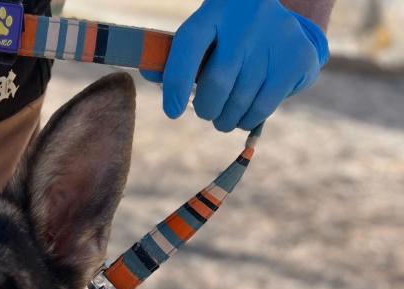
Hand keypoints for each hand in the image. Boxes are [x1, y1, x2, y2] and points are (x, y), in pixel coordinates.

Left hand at [143, 0, 327, 131]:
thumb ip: (172, 58)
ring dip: (226, 119)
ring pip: (240, 102)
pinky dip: (249, 118)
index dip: (177, 83)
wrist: (273, 14)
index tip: (173, 111)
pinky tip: (246, 110)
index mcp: (215, 11)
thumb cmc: (222, 34)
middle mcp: (248, 21)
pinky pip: (263, 107)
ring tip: (225, 113)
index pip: (189, 46)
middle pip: (217, 84)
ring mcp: (277, 37)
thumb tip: (149, 72)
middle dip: (206, 109)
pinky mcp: (297, 58)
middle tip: (207, 110)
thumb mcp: (199, 37)